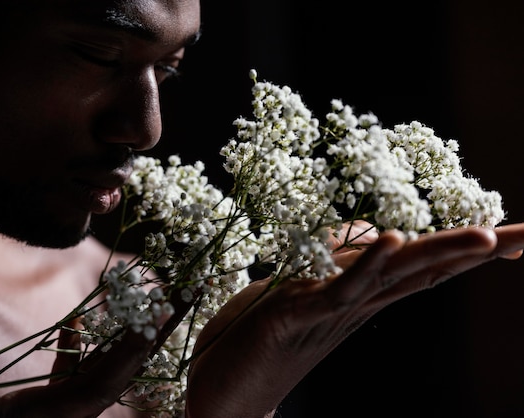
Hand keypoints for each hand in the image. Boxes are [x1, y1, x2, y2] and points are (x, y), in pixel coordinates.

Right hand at [0, 312, 162, 417]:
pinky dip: (78, 350)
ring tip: (153, 298)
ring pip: (103, 370)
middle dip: (154, 333)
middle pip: (120, 371)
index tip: (160, 317)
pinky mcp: (46, 409)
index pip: (99, 384)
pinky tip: (76, 321)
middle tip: (186, 294)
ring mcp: (59, 411)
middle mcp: (65, 415)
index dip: (129, 352)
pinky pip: (74, 377)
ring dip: (127, 333)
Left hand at [184, 223, 523, 417]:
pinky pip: (338, 288)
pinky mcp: (298, 312)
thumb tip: (371, 226)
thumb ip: (336, 254)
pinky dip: (368, 265)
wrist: (222, 383)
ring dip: (440, 257)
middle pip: (425, 271)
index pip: (421, 268)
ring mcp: (331, 310)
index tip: (515, 236)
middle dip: (475, 253)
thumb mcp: (301, 279)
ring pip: (394, 279)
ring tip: (489, 239)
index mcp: (360, 296)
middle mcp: (357, 304)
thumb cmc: (259, 328)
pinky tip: (395, 240)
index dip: (465, 252)